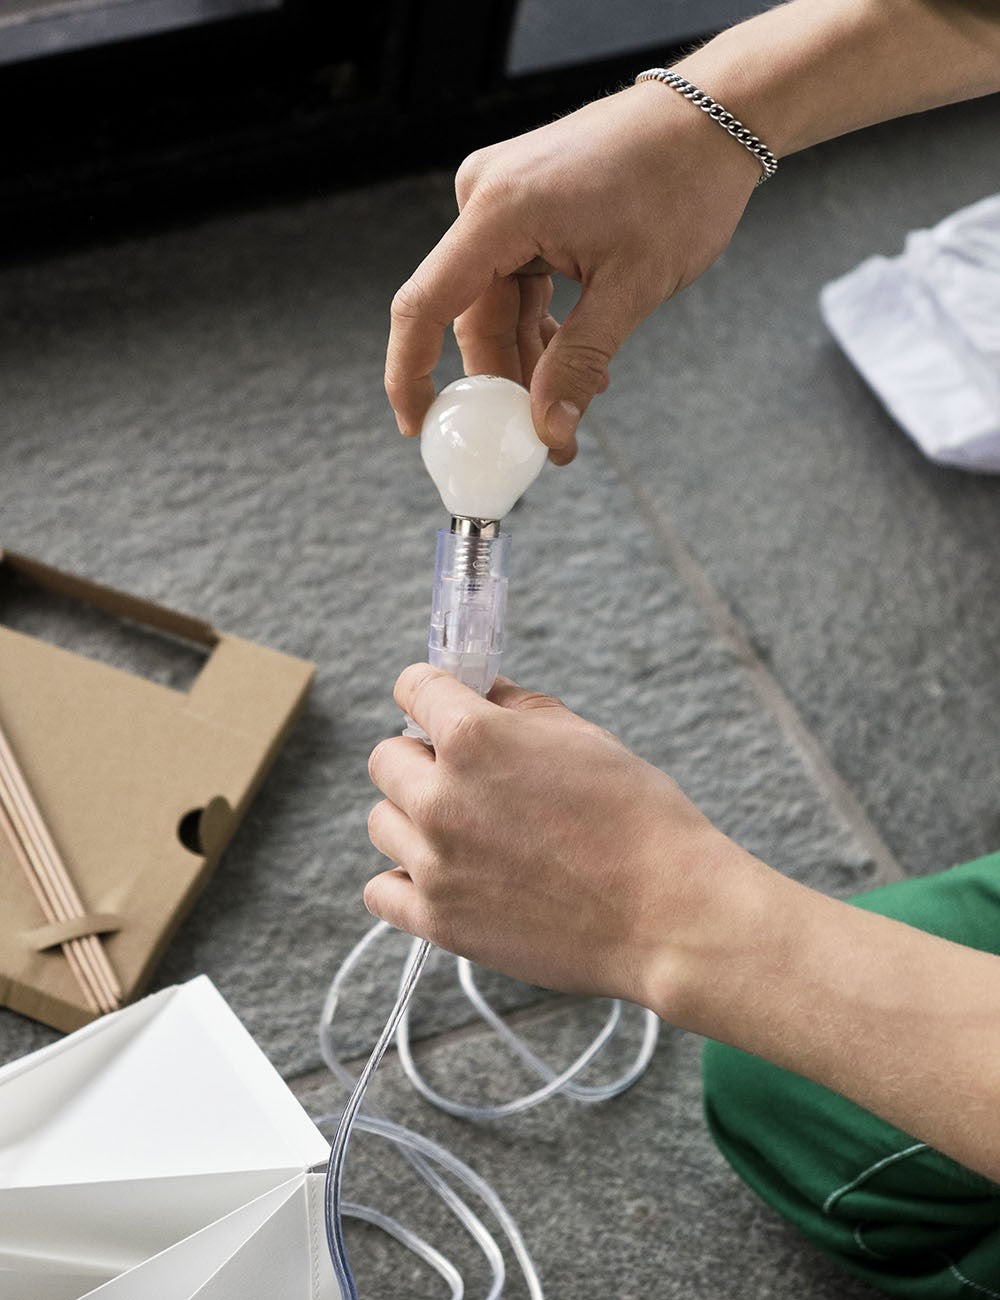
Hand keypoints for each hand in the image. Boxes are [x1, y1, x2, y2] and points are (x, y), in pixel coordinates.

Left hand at [365, 663, 750, 1009]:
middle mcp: (440, 796)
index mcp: (473, 737)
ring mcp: (433, 863)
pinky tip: (444, 876)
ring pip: (382, 821)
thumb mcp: (583, 737)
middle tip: (466, 778)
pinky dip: (404, 882)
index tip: (441, 706)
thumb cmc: (639, 819)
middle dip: (421, 758)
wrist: (666, 914)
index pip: (412, 687)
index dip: (430, 692)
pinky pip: (380, 890)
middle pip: (386, 758)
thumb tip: (482, 692)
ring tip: (464, 832)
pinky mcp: (438, 920)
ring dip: (413, 818)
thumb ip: (518, 708)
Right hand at [384, 83, 759, 461]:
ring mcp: (504, 198)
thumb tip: (548, 432)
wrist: (717, 116)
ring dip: (530, 360)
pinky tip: (579, 367)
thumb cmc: (681, 183)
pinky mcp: (526, 204)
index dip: (410, 375)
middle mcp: (486, 198)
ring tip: (573, 412)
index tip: (420, 427)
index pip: (423, 306)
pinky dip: (542, 327)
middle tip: (541, 441)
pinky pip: (518, 282)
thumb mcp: (632, 287)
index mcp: (498, 211)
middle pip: (470, 316)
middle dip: (503, 384)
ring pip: (498, 306)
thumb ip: (578, 363)